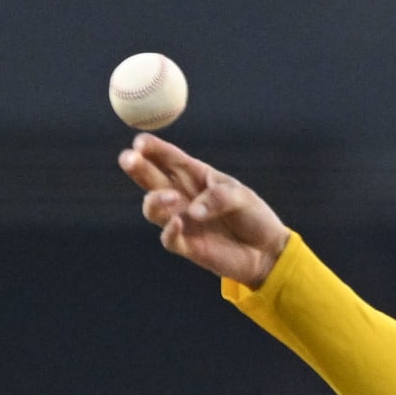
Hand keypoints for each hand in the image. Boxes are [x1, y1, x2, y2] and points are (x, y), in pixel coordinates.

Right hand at [118, 133, 290, 288]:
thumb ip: (219, 197)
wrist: (267, 252)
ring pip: (152, 208)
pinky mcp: (187, 246)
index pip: (168, 158)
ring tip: (172, 198)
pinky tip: (178, 223)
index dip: (152, 149)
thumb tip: (192, 211)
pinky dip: (169, 231)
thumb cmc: (253, 217)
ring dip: (155, 201)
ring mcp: (182, 221)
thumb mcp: (242, 197)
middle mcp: (182, 196)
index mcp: (195, 176)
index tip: (140, 142)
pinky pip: (168, 238)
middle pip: (150, 179)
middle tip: (128, 158)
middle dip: (136, 166)